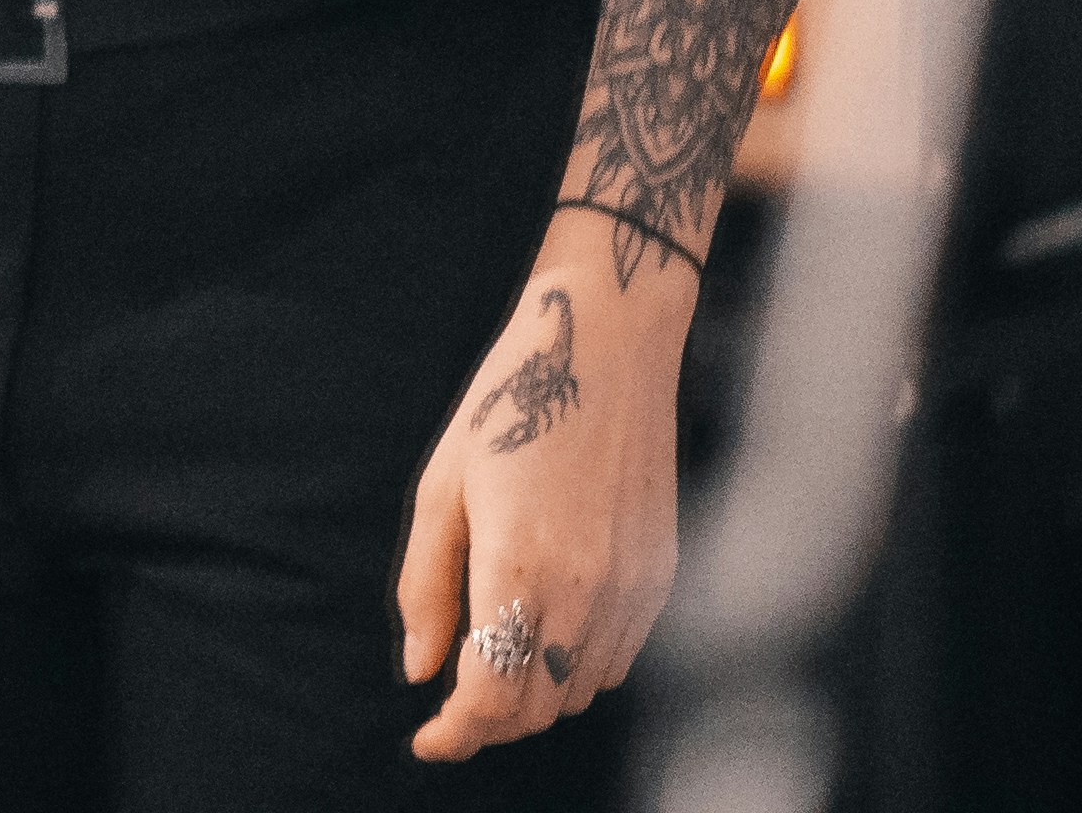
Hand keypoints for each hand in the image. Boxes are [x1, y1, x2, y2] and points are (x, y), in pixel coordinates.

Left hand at [396, 214, 688, 760]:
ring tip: (496, 665)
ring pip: (581, 690)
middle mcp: (587, 588)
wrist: (607, 342)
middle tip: (452, 705)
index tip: (427, 739)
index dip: (455, 732)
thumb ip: (426, 585)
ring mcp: (633, 585)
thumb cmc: (511, 400)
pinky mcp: (661, 573)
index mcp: (520, 564)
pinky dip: (579, 667)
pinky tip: (548, 631)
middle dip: (490, 720)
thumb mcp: (442, 485)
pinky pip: (619, 657)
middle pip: (537, 706)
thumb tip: (420, 671)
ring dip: (536, 695)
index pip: (491, 695)